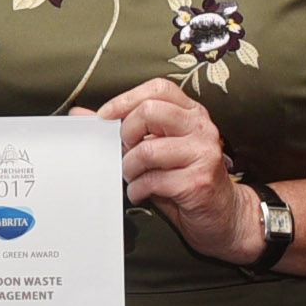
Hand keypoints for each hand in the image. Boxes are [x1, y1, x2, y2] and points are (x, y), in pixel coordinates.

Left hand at [95, 77, 254, 261]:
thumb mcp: (157, 149)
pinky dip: (137, 190)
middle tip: (125, 152)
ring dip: (129, 168)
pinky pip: (152, 180)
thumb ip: (124, 130)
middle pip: (149, 112)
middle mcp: (202, 128)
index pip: (158, 89)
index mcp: (192, 114)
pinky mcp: (199, 181)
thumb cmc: (186, 180)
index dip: (126, 100)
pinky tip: (141, 193)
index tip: (106, 118)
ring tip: (134, 176)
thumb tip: (81, 114)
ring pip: (147, 149)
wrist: (224, 216)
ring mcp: (204, 154)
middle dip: (126, 134)